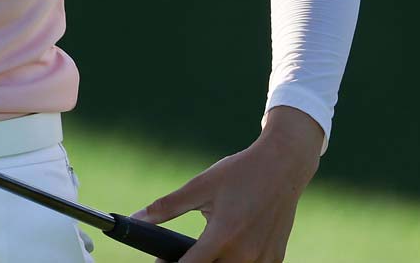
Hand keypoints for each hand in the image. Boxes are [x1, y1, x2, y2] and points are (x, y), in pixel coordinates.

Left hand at [129, 108, 323, 261]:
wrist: (283, 166)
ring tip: (205, 249)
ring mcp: (264, 259)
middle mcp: (246, 253)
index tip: (160, 262)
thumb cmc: (240, 173)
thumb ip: (166, 207)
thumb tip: (136, 219)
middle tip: (180, 254)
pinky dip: (234, 261)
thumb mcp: (200, 186)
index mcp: (224, 235)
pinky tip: (227, 249)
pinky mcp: (275, 258)